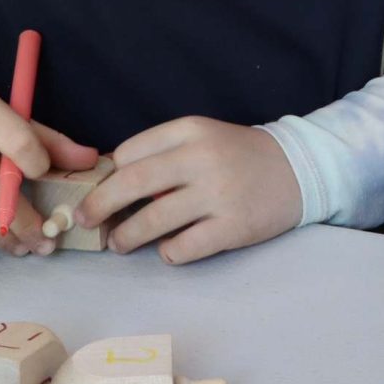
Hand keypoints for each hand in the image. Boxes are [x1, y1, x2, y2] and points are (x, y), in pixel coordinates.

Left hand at [76, 116, 300, 264]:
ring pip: (152, 221)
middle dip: (98, 206)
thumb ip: (162, 152)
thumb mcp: (202, 138)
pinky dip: (168, 253)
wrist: (299, 169)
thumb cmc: (239, 155)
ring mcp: (218, 194)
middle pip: (131, 183)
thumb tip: (110, 179)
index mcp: (190, 131)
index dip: (107, 176)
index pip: (129, 152)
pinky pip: (183, 248)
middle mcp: (201, 158)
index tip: (98, 191)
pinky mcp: (233, 227)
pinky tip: (168, 250)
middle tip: (85, 220)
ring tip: (119, 244)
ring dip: (126, 237)